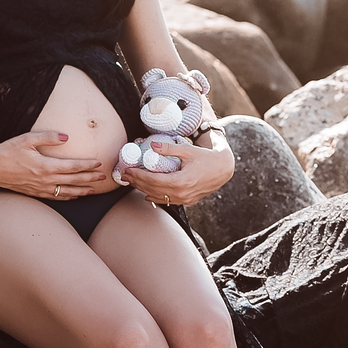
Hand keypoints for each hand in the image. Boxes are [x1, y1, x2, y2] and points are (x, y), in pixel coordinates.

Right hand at [0, 130, 109, 198]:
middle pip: (74, 180)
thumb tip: (66, 137)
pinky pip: (55, 197)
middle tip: (103, 177)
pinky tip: (73, 196)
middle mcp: (46, 180)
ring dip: (82, 191)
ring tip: (93, 190)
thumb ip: (49, 137)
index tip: (98, 164)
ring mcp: (40, 188)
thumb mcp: (28, 139)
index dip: (87, 165)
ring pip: (66, 192)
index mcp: (46, 166)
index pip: (73, 166)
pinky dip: (67, 197)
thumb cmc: (8, 151)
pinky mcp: (34, 193)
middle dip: (90, 179)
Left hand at [119, 137, 233, 207]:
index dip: (138, 176)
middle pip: (153, 189)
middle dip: (137, 182)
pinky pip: (168, 200)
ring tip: (132, 182)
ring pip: (159, 196)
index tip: (128, 170)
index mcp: (181, 181)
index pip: (153, 180)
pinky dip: (155, 197)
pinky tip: (146, 194)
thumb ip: (170, 149)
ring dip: (143, 190)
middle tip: (124, 175)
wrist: (223, 170)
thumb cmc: (207, 158)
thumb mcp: (189, 150)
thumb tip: (152, 146)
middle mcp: (182, 193)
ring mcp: (185, 199)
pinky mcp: (187, 201)